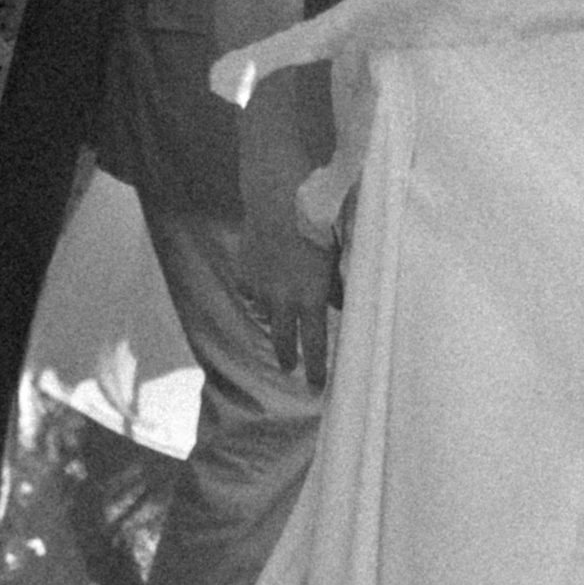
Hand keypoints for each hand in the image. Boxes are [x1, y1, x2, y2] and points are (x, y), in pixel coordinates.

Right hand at [237, 192, 336, 387]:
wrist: (277, 198)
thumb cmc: (316, 223)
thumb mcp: (335, 257)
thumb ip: (335, 286)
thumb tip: (340, 305)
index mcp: (311, 298)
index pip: (315, 344)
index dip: (316, 367)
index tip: (317, 386)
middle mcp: (283, 301)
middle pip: (284, 341)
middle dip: (288, 356)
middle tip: (289, 366)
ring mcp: (260, 289)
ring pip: (267, 314)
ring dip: (275, 316)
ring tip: (282, 310)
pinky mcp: (244, 274)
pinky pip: (252, 292)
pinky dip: (259, 290)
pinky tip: (267, 276)